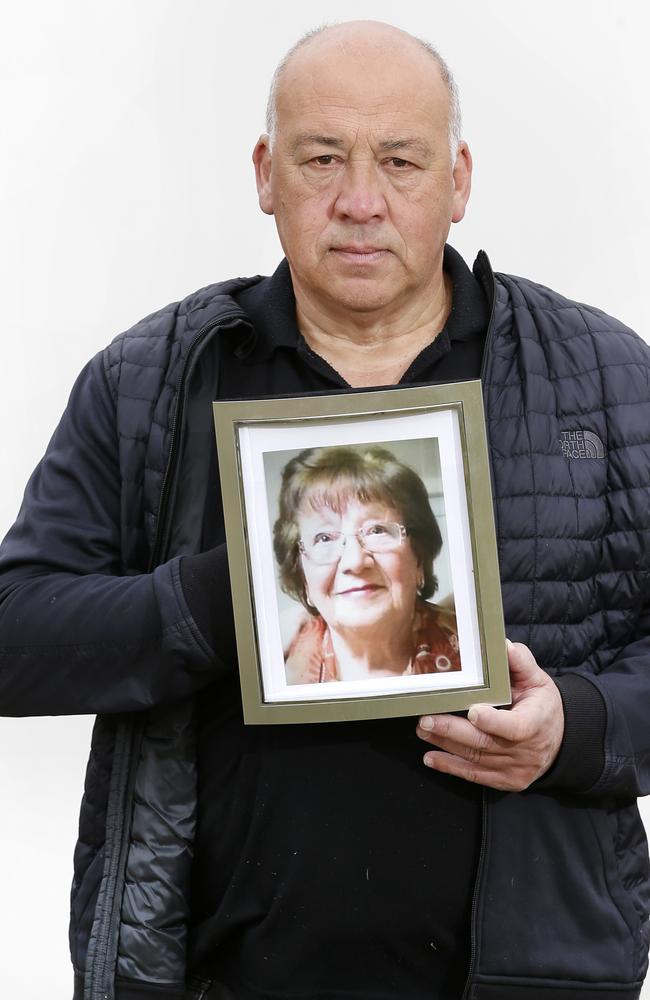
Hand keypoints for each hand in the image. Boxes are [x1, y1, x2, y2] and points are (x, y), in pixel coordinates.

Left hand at [416, 640, 564, 791]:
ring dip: (445, 745)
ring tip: (423, 731)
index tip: (472, 712)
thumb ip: (521, 663)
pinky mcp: (504, 781)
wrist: (559, 741)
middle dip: (452, 731)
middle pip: (485, 743)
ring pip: (475, 758)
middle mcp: (524, 751)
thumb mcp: (538, 681)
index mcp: (535, 723)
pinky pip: (475, 776)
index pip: (515, 727)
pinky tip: (431, 758)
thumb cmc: (542, 705)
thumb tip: (502, 645)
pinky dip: (451, 767)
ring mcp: (514, 769)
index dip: (493, 722)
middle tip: (426, 720)